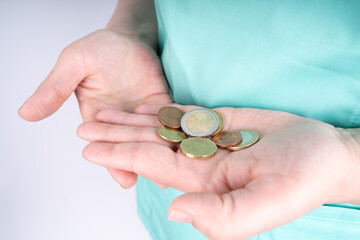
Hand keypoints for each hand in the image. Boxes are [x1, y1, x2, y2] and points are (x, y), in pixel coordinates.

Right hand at [18, 29, 171, 187]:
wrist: (127, 38)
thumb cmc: (97, 49)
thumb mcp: (73, 65)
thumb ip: (54, 89)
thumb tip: (25, 114)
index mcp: (99, 117)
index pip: (106, 143)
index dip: (114, 160)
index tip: (124, 178)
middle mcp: (123, 121)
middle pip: (133, 145)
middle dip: (145, 164)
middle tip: (158, 183)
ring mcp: (145, 113)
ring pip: (155, 136)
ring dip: (165, 154)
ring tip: (177, 175)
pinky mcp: (164, 103)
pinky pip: (172, 119)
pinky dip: (179, 131)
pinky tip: (190, 146)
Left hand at [77, 104, 358, 239]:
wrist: (325, 155)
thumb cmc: (303, 181)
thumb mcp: (267, 205)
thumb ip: (221, 215)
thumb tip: (175, 210)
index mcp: (204, 182)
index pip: (152, 165)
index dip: (119, 154)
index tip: (89, 147)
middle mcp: (201, 162)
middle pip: (149, 144)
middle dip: (115, 135)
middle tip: (84, 124)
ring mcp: (210, 141)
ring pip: (162, 128)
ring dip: (132, 120)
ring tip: (106, 112)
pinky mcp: (223, 123)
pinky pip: (187, 115)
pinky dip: (164, 109)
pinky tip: (145, 106)